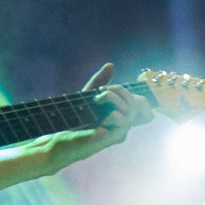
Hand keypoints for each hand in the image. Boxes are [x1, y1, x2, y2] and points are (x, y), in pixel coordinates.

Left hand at [40, 63, 158, 172]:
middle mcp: (124, 124)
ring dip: (113, 98)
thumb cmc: (73, 120)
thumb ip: (100, 81)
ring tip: (96, 101)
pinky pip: (124, 121)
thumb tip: (111, 65)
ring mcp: (120, 132)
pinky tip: (100, 118)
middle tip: (100, 92)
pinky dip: (113, 114)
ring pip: (131, 110)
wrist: (59, 137)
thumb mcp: (88, 95)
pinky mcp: (113, 138)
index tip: (110, 90)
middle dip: (120, 90)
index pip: (144, 105)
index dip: (134, 94)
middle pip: (140, 103)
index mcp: (122, 114)